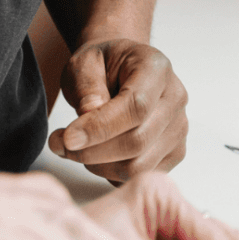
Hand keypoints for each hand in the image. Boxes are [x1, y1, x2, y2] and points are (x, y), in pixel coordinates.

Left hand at [47, 39, 187, 182]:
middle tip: (60, 144)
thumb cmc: (102, 66)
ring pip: (139, 166)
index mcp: (156, 69)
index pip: (136, 106)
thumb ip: (87, 88)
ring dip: (98, 165)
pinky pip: (141, 175)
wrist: (119, 71)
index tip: (68, 138)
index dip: (100, 128)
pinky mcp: (174, 151)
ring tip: (73, 149)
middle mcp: (175, 98)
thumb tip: (87, 119)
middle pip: (138, 141)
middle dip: (92, 151)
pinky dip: (111, 173)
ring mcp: (178, 127)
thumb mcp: (84, 63)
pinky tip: (95, 155)